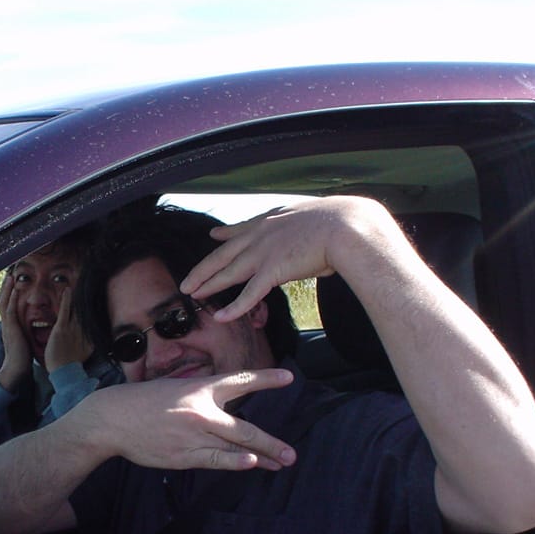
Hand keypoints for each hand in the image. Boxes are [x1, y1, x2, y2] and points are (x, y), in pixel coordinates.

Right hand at [0, 273, 30, 391]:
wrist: (16, 368)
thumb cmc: (23, 356)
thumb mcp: (24, 339)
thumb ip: (25, 330)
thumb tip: (31, 326)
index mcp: (10, 325)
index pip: (7, 304)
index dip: (9, 293)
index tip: (13, 282)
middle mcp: (6, 323)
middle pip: (3, 300)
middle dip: (6, 287)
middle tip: (9, 274)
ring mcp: (7, 325)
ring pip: (4, 302)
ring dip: (7, 289)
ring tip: (10, 277)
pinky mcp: (11, 329)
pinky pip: (10, 311)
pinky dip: (11, 300)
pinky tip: (14, 291)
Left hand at [44, 287, 92, 372]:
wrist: (64, 372)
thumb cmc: (70, 365)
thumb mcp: (84, 353)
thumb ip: (88, 344)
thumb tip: (93, 339)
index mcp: (88, 335)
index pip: (90, 318)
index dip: (92, 307)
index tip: (95, 296)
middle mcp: (82, 330)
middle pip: (85, 311)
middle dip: (87, 299)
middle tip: (90, 284)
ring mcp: (72, 328)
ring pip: (76, 308)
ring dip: (77, 296)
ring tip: (79, 282)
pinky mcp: (62, 328)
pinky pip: (65, 310)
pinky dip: (66, 299)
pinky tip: (67, 289)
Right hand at [86, 368, 297, 471]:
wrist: (112, 419)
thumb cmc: (142, 401)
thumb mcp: (174, 387)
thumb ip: (200, 396)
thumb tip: (222, 406)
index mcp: (200, 389)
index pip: (239, 382)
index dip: (266, 380)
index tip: (289, 378)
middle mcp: (202, 411)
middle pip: (245, 429)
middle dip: (271, 442)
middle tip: (291, 453)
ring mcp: (194, 435)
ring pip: (234, 448)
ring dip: (261, 457)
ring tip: (280, 464)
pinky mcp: (183, 455)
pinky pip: (215, 460)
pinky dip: (234, 463)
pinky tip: (251, 464)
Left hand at [179, 196, 396, 322]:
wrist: (347, 226)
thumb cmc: (342, 222)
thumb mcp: (316, 216)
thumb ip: (305, 226)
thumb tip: (315, 232)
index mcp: (272, 220)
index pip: (242, 229)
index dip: (225, 235)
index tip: (213, 235)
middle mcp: (261, 235)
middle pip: (223, 255)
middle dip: (202, 269)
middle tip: (187, 281)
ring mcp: (264, 253)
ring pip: (228, 273)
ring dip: (208, 285)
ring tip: (192, 295)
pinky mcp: (272, 271)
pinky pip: (248, 295)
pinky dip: (234, 308)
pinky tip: (221, 317)